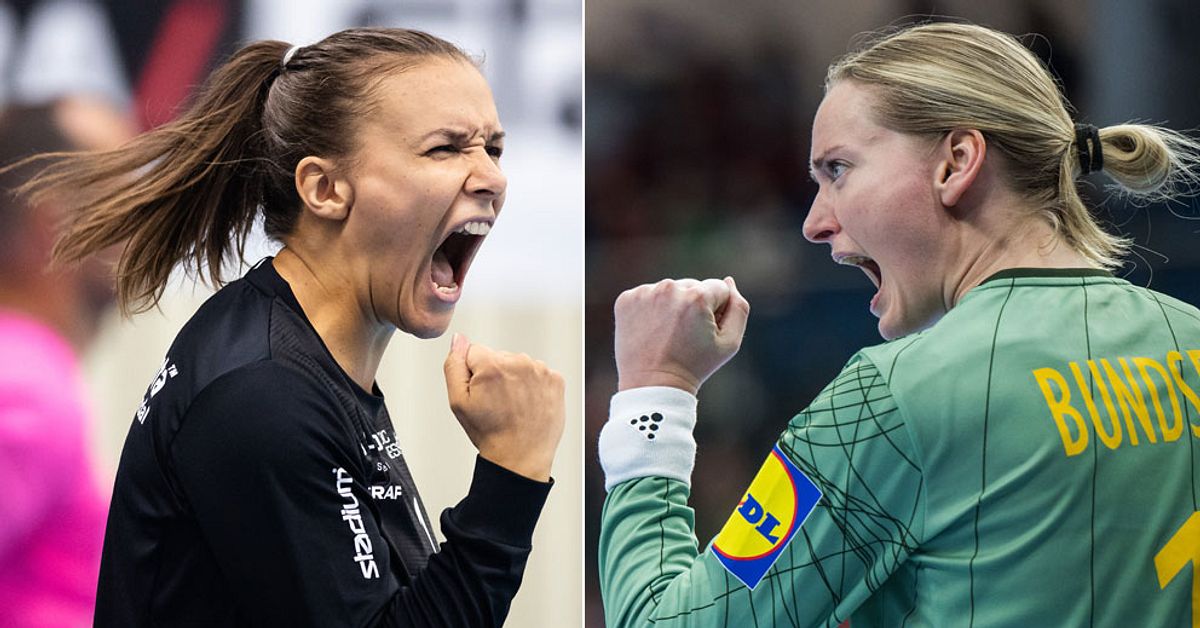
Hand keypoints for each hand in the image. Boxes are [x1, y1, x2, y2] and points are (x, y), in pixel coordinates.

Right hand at [443, 334, 564, 481]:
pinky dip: (533, 386)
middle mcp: (519, 362)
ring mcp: (540, 370)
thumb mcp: (458, 401)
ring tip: (513, 406)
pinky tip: (527, 404)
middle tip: (497, 403)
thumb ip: (454, 365)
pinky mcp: (556, 380)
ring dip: (515, 379)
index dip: (473, 373)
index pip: (474, 351)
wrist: (521, 457)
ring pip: (519, 364)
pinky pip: (538, 373)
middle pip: (499, 356)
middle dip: (495, 374)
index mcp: (492, 365)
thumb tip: (459, 340)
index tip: (481, 393)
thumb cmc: (491, 433)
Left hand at [614, 276, 749, 393]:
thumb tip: (729, 281)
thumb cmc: (695, 365)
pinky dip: (650, 309)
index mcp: (697, 296)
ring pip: (670, 290)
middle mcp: (670, 288)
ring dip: (672, 306)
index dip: (717, 311)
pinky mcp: (626, 299)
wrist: (652, 385)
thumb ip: (739, 308)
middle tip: (685, 336)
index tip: (703, 332)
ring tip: (667, 334)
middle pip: (693, 286)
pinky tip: (651, 331)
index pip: (718, 288)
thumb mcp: (729, 342)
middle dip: (694, 305)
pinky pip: (648, 295)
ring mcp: (645, 293)